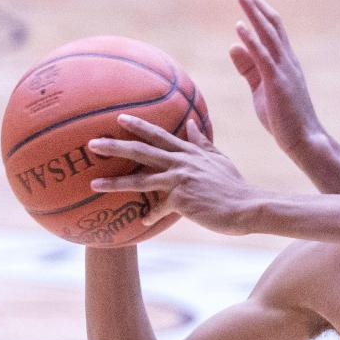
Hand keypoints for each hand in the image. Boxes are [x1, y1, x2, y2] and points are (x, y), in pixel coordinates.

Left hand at [89, 115, 255, 233]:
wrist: (248, 207)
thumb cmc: (235, 187)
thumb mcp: (219, 159)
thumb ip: (202, 143)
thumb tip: (192, 123)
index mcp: (190, 153)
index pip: (160, 135)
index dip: (139, 126)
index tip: (120, 119)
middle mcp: (182, 162)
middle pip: (142, 151)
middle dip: (115, 146)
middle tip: (92, 144)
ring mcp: (180, 180)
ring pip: (141, 179)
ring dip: (115, 182)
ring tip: (94, 184)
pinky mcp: (181, 200)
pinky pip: (158, 208)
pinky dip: (150, 214)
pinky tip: (143, 220)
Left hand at [230, 0, 325, 157]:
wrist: (305, 141)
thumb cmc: (284, 119)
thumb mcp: (260, 90)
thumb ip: (248, 68)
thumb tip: (233, 45)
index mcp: (285, 62)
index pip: (272, 29)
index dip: (257, 9)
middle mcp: (288, 61)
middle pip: (271, 24)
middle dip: (254, 2)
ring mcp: (285, 71)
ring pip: (268, 34)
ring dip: (253, 12)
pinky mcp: (278, 83)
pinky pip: (263, 57)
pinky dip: (252, 40)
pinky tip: (239, 26)